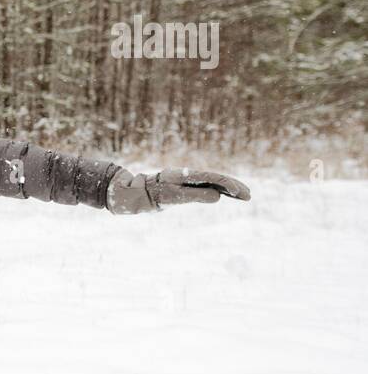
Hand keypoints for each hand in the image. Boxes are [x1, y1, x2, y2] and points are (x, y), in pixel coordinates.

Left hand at [107, 166, 250, 213]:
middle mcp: (183, 176)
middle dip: (232, 187)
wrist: (124, 193)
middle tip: (249, 196)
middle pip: (213, 178)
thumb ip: (191, 196)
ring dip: (225, 189)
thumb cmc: (144, 196)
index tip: (243, 193)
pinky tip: (222, 196)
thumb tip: (217, 196)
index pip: (212, 178)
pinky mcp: (178, 188)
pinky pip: (199, 188)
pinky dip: (213, 191)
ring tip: (242, 196)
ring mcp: (181, 181)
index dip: (229, 185)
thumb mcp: (168, 197)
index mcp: (183, 176)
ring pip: (208, 182)